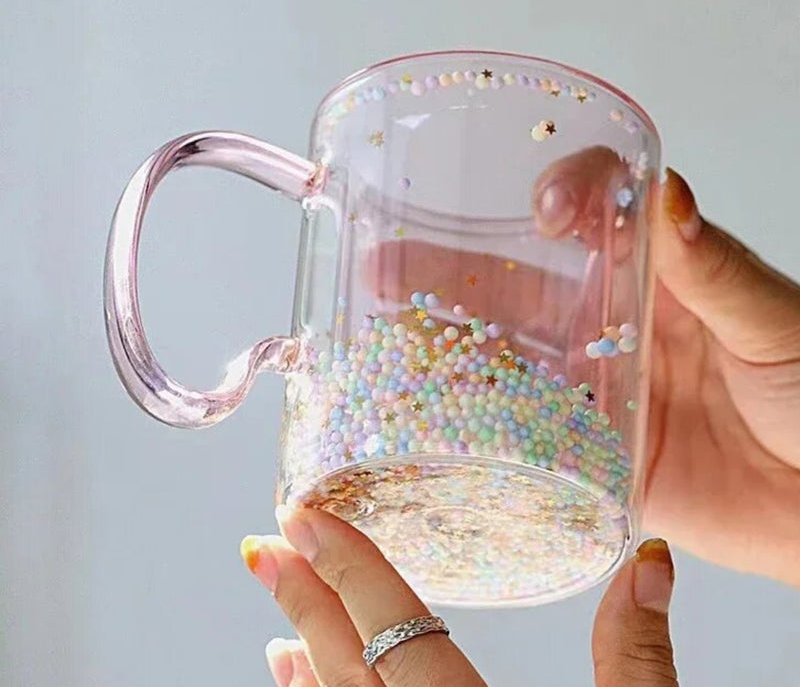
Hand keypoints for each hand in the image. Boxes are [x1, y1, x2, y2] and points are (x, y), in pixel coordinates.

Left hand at [240, 507, 677, 686]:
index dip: (350, 567)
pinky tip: (296, 683)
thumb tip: (647, 563)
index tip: (305, 517)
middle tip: (265, 544)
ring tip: (278, 624)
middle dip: (304, 600)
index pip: (399, 630)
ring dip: (305, 663)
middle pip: (349, 668)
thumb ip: (636, 658)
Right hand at [365, 153, 799, 585]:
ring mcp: (593, 397)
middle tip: (384, 262)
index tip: (540, 212)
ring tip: (383, 337)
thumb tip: (666, 193)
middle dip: (448, 273)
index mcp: (655, 283)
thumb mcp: (771, 320)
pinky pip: (523, 443)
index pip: (590, 221)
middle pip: (517, 291)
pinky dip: (474, 431)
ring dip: (444, 348)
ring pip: (505, 364)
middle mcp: (611, 333)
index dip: (556, 200)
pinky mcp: (591, 460)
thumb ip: (715, 268)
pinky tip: (426, 418)